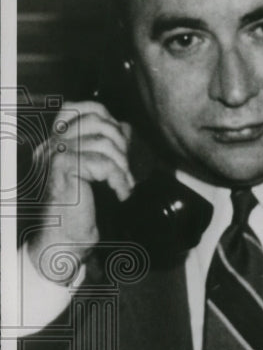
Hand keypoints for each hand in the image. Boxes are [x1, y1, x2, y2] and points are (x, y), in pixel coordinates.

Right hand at [27, 101, 133, 278]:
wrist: (65, 241)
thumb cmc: (81, 212)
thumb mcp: (97, 174)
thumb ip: (107, 148)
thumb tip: (125, 126)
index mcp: (55, 141)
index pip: (77, 108)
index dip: (105, 118)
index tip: (119, 144)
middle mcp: (51, 143)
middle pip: (95, 120)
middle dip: (120, 143)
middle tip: (125, 169)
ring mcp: (54, 153)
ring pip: (103, 141)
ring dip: (123, 165)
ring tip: (124, 184)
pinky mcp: (63, 168)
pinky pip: (102, 163)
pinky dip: (119, 178)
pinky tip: (121, 193)